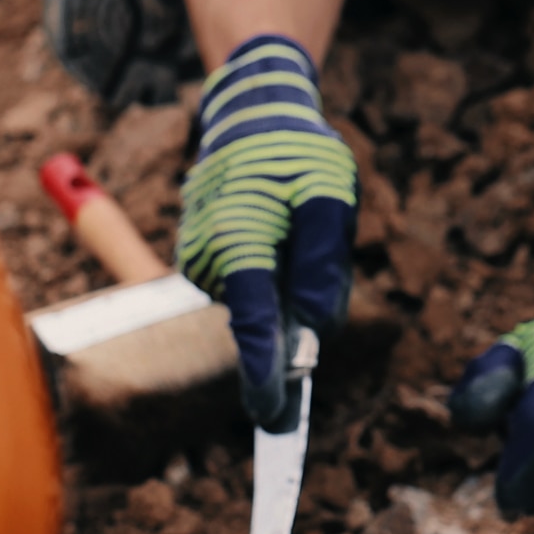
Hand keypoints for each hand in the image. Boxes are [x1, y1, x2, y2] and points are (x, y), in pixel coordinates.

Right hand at [176, 34, 355, 431]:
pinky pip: (254, 292)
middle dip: (301, 312)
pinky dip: (275, 278)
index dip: (266, 376)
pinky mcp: (206, 265)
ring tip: (297, 224)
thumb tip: (312, 335)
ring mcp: (203, 265)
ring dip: (291, 288)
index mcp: (238, 243)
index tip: (272, 417)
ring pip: (265, 309)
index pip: (255, 324)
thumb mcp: (329, 196)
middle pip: (270, 322)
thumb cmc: (297, 153)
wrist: (251, 116)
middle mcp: (210, 261)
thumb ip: (322, 267)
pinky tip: (278, 232)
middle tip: (319, 241)